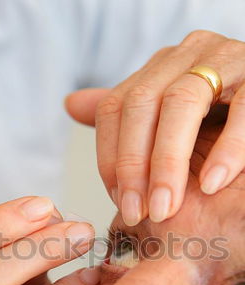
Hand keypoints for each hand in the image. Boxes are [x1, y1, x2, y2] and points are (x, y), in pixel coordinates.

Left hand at [66, 30, 244, 224]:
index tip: (120, 201)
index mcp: (158, 68)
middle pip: (142, 104)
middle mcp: (186, 55)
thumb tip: (71, 105)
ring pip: (182, 103)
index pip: (115, 107)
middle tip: (138, 213)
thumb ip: (125, 115)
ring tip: (165, 207)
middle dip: (134, 164)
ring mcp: (225, 60)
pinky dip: (226, 149)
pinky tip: (211, 184)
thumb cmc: (216, 117)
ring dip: (168, 162)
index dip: (109, 157)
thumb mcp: (164, 116)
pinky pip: (242, 110)